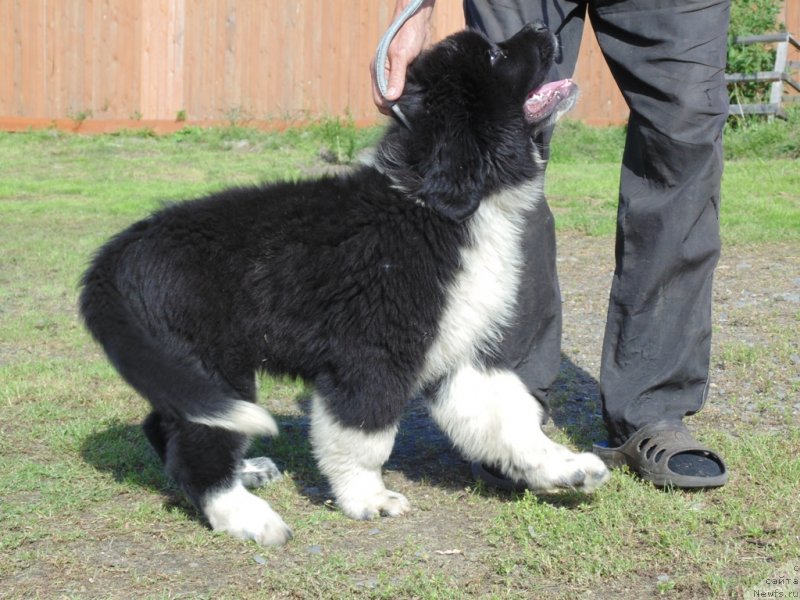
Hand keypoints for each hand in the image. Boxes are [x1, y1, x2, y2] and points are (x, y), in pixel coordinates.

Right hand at [371, 0, 435, 114]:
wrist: (418, 21)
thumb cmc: (407, 34)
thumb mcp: (402, 56)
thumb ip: (396, 77)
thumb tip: (390, 98)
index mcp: (378, 71)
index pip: (379, 100)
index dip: (390, 108)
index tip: (403, 112)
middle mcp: (384, 75)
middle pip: (387, 101)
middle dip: (397, 107)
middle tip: (412, 109)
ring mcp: (394, 75)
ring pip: (396, 97)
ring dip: (404, 101)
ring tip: (415, 104)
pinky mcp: (404, 74)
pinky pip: (405, 90)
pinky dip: (410, 95)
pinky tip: (418, 96)